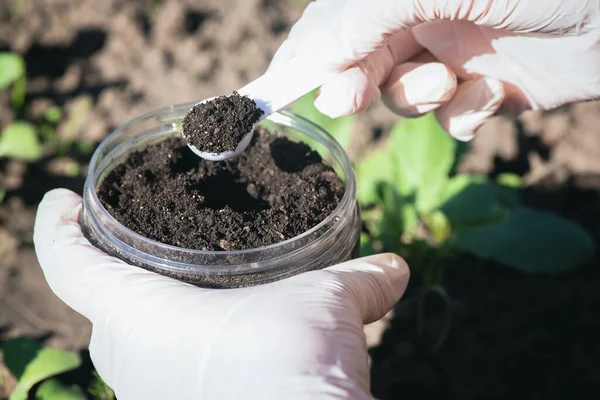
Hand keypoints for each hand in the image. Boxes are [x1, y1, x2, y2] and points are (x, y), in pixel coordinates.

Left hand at [33, 189, 409, 399]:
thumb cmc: (292, 362)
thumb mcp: (324, 305)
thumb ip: (357, 281)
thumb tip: (396, 270)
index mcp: (139, 314)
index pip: (68, 261)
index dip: (57, 225)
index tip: (59, 200)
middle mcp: (131, 360)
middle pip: (100, 304)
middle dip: (115, 272)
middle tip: (143, 244)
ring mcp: (151, 396)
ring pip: (132, 346)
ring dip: (150, 317)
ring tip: (181, 290)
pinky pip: (161, 375)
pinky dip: (178, 351)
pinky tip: (212, 340)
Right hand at [271, 0, 599, 139]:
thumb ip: (360, 22)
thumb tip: (312, 66)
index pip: (333, 24)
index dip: (302, 57)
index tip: (270, 94)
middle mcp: (425, 19)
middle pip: (361, 66)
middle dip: (354, 86)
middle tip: (347, 101)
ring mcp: (457, 56)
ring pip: (403, 98)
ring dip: (416, 100)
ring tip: (445, 85)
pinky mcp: (490, 90)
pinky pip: (453, 120)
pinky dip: (463, 117)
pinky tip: (489, 100)